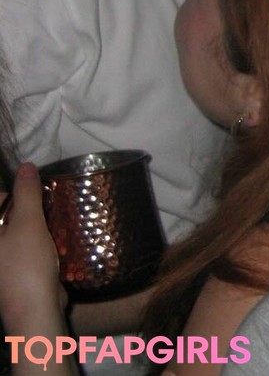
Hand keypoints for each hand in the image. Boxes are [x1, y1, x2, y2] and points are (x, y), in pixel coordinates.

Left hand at [0, 162, 66, 324]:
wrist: (35, 310)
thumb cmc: (26, 265)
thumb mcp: (29, 224)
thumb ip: (27, 193)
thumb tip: (26, 166)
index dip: (18, 193)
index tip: (41, 194)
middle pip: (9, 216)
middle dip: (31, 209)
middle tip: (51, 209)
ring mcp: (2, 260)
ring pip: (19, 231)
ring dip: (38, 226)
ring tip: (56, 225)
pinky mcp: (14, 271)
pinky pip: (25, 248)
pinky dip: (39, 243)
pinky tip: (55, 244)